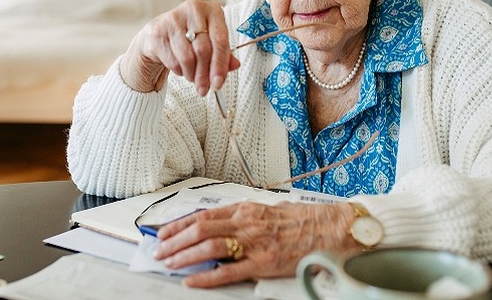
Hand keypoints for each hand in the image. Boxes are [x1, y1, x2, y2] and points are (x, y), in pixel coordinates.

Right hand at [120, 0, 240, 95]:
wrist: (159, 35)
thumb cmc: (190, 38)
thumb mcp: (210, 42)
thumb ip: (224, 54)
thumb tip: (235, 65)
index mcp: (212, 10)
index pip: (220, 40)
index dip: (220, 65)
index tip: (218, 83)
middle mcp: (193, 9)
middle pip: (204, 50)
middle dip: (205, 74)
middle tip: (204, 89)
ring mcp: (173, 19)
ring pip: (187, 58)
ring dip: (191, 74)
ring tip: (192, 77)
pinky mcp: (158, 31)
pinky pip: (173, 60)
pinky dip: (179, 70)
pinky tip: (180, 67)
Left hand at [153, 201, 359, 287]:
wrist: (332, 228)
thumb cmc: (304, 220)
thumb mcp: (269, 210)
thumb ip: (245, 217)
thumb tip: (221, 224)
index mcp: (247, 209)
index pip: (203, 214)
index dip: (179, 224)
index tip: (164, 232)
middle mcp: (247, 223)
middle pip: (200, 229)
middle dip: (175, 241)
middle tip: (159, 251)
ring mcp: (254, 243)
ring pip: (210, 246)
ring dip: (185, 256)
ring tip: (169, 263)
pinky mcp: (264, 263)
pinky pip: (230, 271)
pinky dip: (208, 277)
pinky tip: (193, 281)